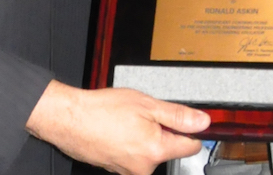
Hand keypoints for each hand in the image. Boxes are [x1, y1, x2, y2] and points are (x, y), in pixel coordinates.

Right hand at [25, 81, 209, 174]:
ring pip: (150, 153)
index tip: (186, 122)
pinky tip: (117, 130)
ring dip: (145, 138)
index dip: (191, 131)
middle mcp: (144, 168)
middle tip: (145, 115)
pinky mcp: (116, 170)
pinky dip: (130, 143)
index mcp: (156, 150)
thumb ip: (178, 115)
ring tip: (127, 122)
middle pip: (168, 150)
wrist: (69, 120)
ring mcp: (129, 171)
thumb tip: (203, 122)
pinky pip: (133, 156)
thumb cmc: (102, 110)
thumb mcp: (146, 104)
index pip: (191, 147)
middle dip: (163, 133)